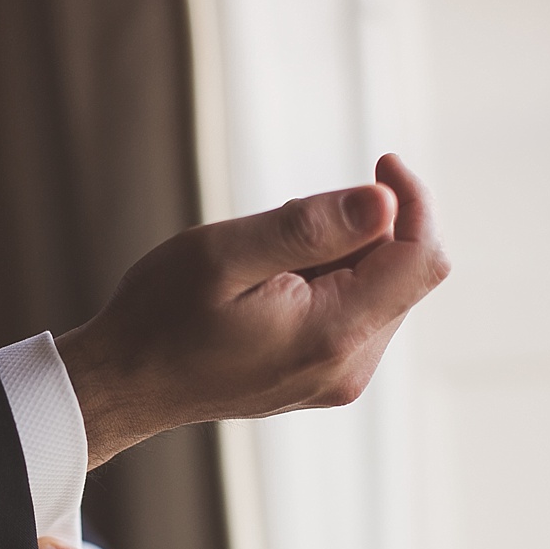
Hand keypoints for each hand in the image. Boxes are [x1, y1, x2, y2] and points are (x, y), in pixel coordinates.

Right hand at [56, 153, 449, 468]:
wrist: (126, 384)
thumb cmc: (162, 316)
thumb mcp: (225, 254)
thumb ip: (309, 227)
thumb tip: (386, 201)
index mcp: (333, 335)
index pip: (423, 259)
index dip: (413, 201)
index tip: (379, 164)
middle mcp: (349, 367)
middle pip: (403, 273)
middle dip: (364, 231)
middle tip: (283, 228)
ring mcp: (337, 379)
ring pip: (379, 292)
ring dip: (342, 258)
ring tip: (266, 266)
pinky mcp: (323, 379)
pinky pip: (354, 315)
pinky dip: (328, 285)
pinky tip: (269, 290)